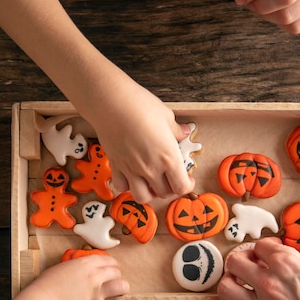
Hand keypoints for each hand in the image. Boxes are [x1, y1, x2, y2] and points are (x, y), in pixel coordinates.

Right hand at [31, 254, 129, 299]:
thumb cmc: (46, 285)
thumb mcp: (62, 268)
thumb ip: (75, 268)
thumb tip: (79, 270)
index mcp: (85, 263)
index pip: (107, 260)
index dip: (112, 264)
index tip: (113, 267)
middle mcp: (94, 275)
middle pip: (116, 272)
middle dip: (116, 276)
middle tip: (113, 281)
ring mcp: (96, 291)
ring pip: (122, 286)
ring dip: (122, 289)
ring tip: (118, 292)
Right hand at [92, 84, 195, 202]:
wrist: (111, 103)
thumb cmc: (140, 106)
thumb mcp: (166, 116)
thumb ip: (176, 130)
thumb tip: (184, 132)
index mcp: (168, 158)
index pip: (182, 187)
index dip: (187, 186)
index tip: (188, 179)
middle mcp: (150, 169)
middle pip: (164, 193)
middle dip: (170, 188)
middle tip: (170, 178)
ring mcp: (131, 170)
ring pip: (142, 197)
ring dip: (149, 193)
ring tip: (151, 183)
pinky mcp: (116, 166)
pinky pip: (121, 186)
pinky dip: (127, 186)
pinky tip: (131, 177)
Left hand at [208, 225, 299, 299]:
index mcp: (286, 263)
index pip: (259, 245)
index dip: (264, 246)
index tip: (272, 251)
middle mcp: (269, 283)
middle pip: (235, 261)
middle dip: (241, 259)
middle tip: (251, 263)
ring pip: (226, 288)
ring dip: (228, 281)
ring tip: (237, 281)